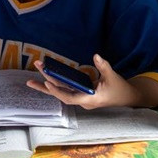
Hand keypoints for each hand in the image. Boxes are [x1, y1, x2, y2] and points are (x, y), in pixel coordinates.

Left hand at [27, 54, 145, 108]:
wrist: (126, 98)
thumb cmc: (119, 89)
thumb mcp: (112, 76)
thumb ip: (103, 66)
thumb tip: (96, 55)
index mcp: (89, 100)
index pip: (69, 97)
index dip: (57, 90)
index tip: (47, 81)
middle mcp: (82, 101)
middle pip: (60, 94)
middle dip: (46, 84)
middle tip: (34, 73)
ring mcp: (80, 99)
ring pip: (60, 93)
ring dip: (47, 85)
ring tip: (30, 81)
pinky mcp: (80, 95)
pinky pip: (65, 90)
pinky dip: (55, 85)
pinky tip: (45, 79)